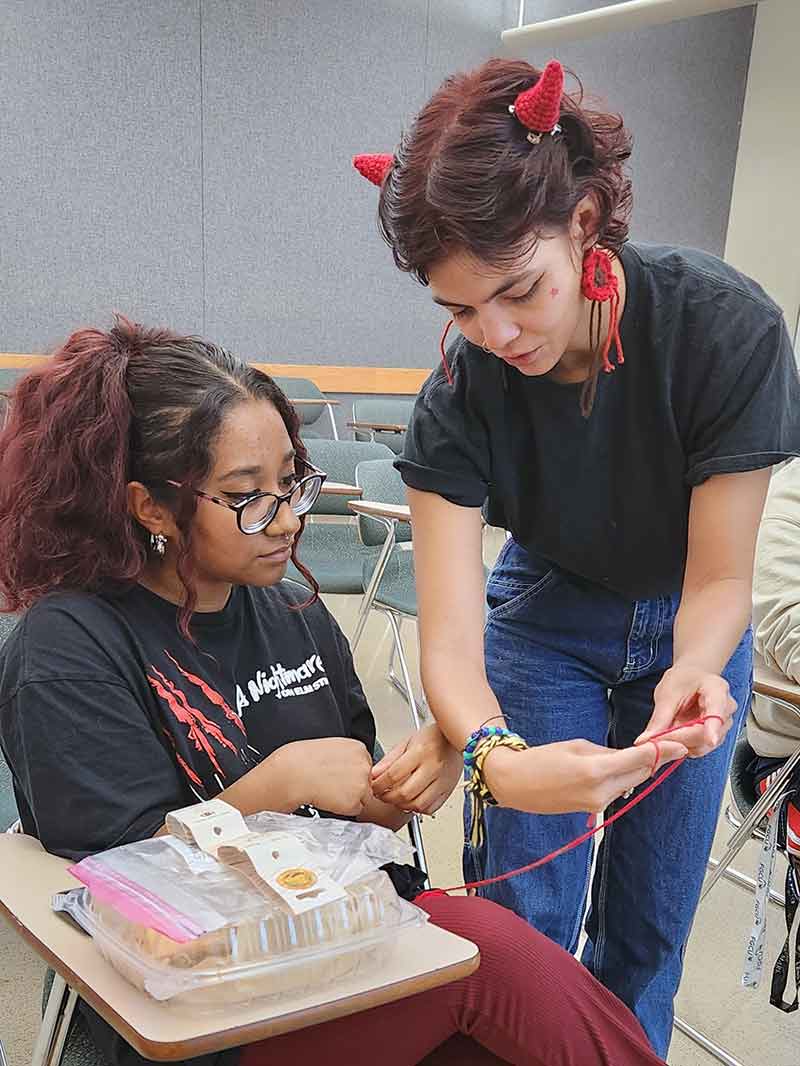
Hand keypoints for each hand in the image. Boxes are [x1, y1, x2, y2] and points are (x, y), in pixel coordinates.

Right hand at [270, 738, 373, 816]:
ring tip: (329, 791)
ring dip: (350, 798)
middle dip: (353, 785)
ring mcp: (362, 783)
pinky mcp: (355, 801)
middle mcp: (364, 764)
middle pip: (367, 781)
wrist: (292, 774)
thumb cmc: (303, 760)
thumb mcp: (331, 746)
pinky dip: (344, 809)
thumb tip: (351, 766)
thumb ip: (347, 755)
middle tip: (332, 784)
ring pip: (363, 797)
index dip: (350, 773)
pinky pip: (355, 809)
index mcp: (359, 748)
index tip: (336, 774)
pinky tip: (329, 799)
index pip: (365, 766)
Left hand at [371, 723, 463, 815]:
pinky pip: (430, 808)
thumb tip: (374, 774)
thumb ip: (389, 760)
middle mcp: (433, 767)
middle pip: (405, 793)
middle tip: (382, 794)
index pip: (393, 775)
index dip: (379, 784)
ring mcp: (442, 781)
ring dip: (402, 806)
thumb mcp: (407, 742)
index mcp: (420, 752)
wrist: (455, 740)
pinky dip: (418, 809)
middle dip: (387, 798)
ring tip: (395, 798)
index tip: (374, 786)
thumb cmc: (432, 738)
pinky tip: (412, 801)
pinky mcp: (448, 790)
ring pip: (418, 804)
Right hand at [481, 737, 687, 814]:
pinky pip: (616, 791)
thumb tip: (627, 756)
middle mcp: (600, 791)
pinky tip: (622, 767)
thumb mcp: (576, 745)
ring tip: (650, 752)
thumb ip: (606, 752)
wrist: (514, 784)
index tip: (682, 744)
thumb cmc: (540, 759)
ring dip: (639, 769)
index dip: (663, 751)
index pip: (639, 759)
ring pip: (630, 783)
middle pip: (640, 773)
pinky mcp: (593, 810)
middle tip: (677, 743)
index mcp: (596, 770)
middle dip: (657, 759)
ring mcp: (597, 804)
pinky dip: (623, 779)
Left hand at [638, 665, 736, 756]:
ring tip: (663, 735)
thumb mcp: (667, 693)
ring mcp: (723, 724)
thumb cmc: (683, 680)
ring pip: (704, 745)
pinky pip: (700, 747)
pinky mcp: (716, 735)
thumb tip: (646, 740)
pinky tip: (673, 737)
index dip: (714, 728)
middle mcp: (726, 709)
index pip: (718, 712)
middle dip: (681, 739)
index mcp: (717, 690)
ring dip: (681, 744)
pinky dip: (684, 746)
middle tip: (657, 740)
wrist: (691, 679)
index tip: (710, 740)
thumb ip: (659, 718)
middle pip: (708, 733)